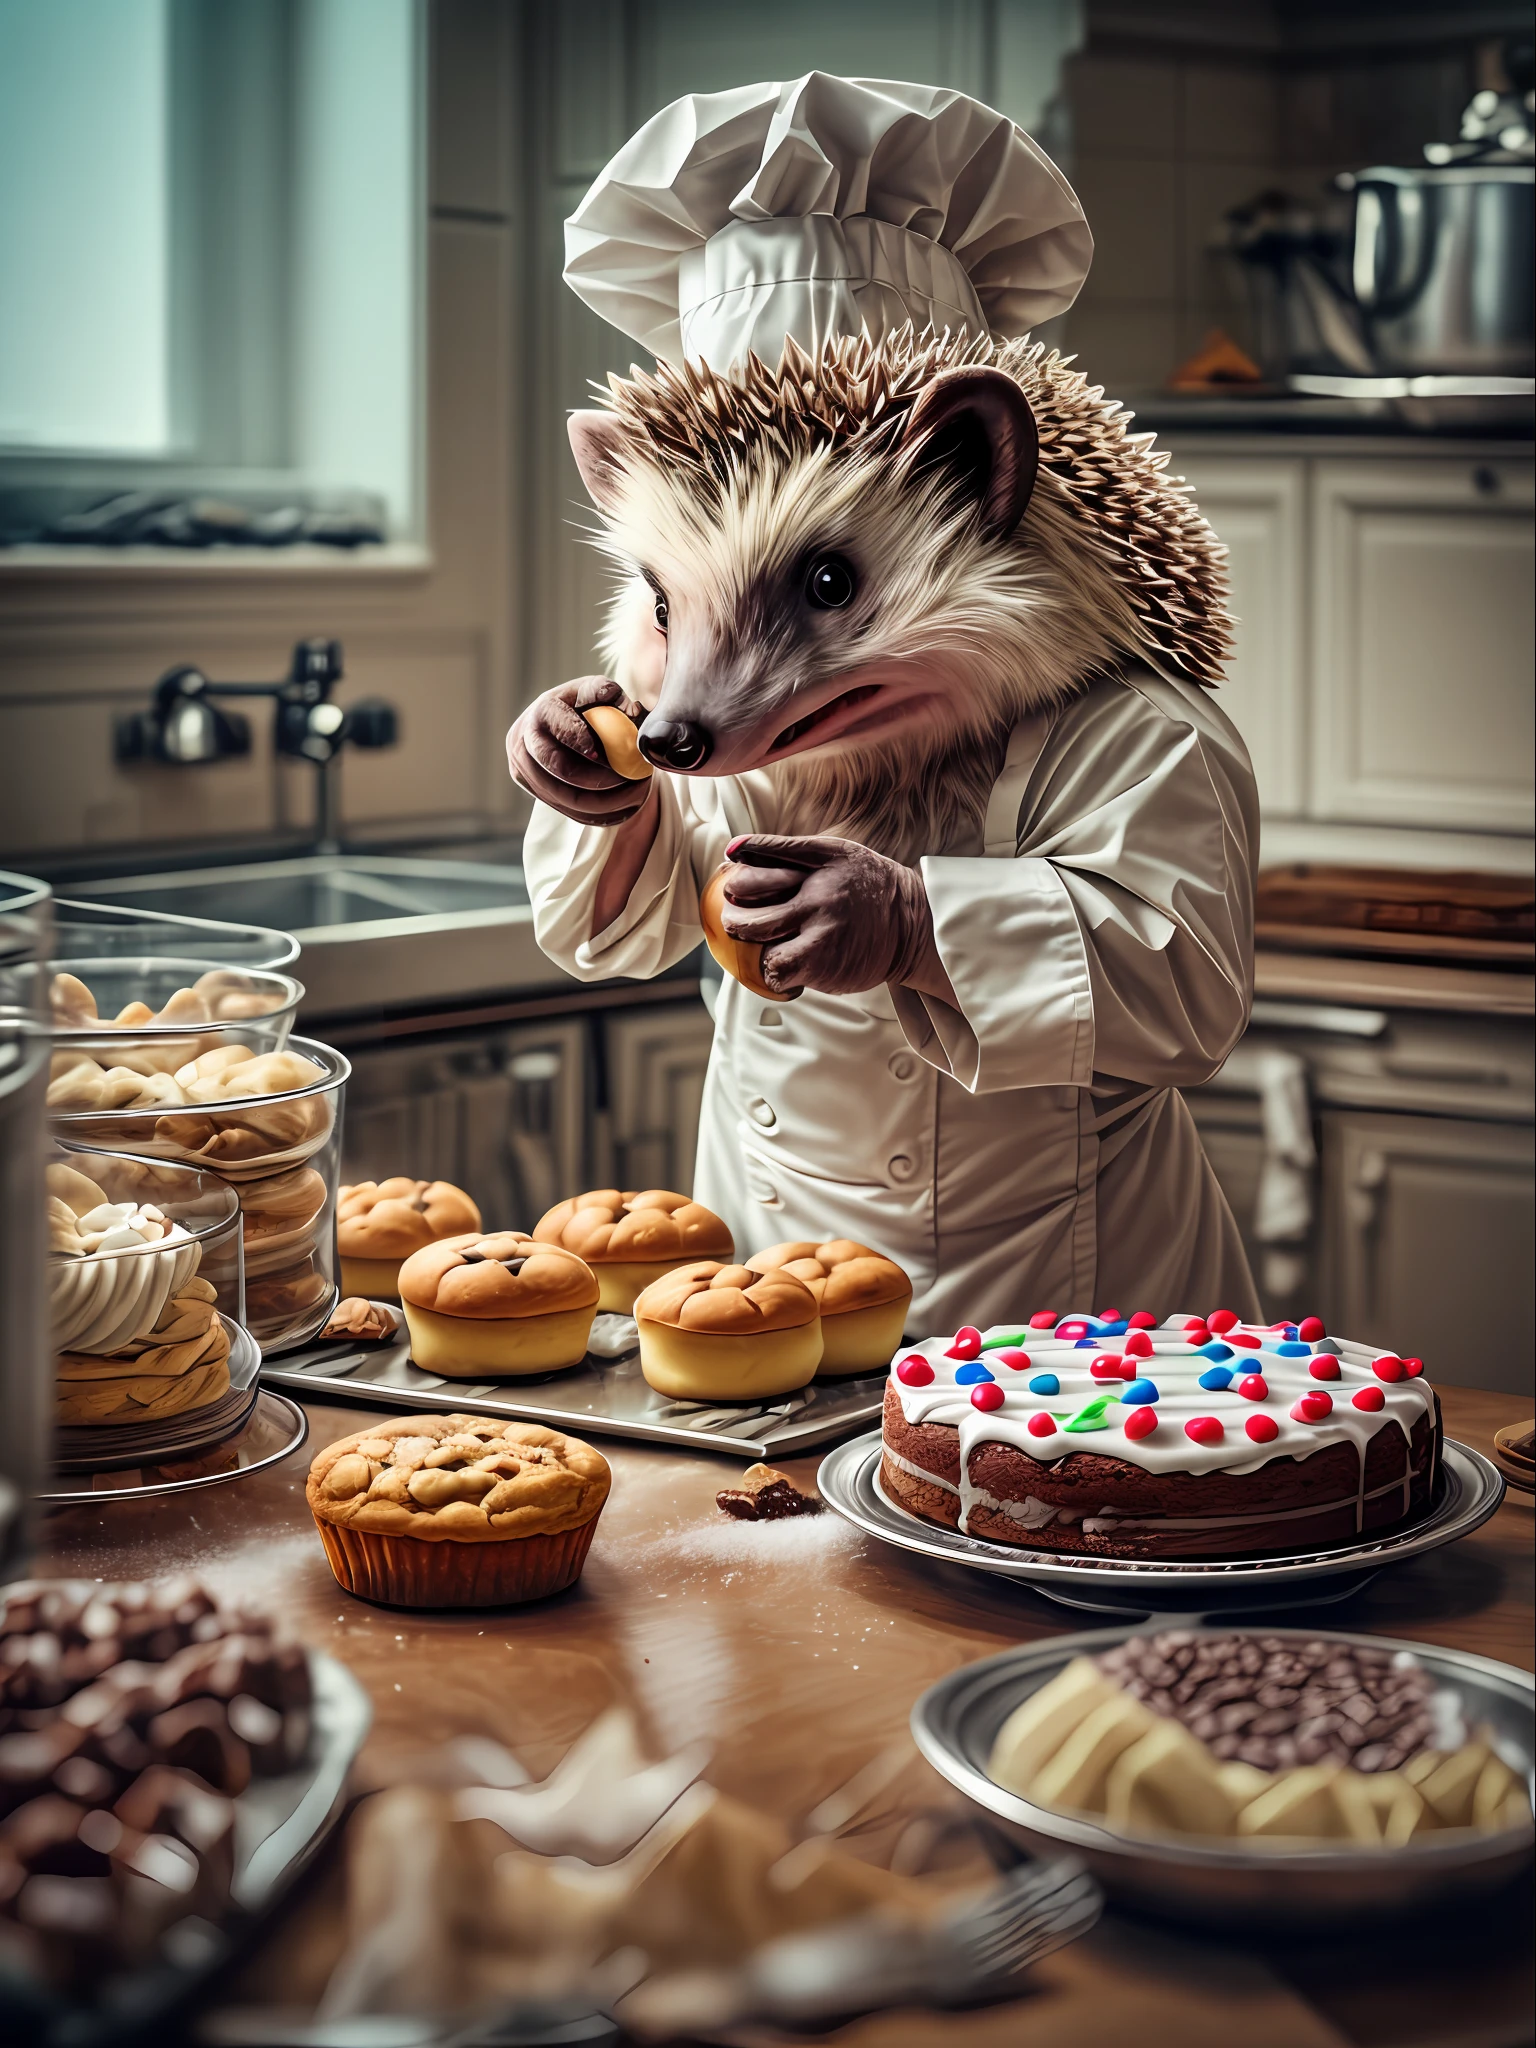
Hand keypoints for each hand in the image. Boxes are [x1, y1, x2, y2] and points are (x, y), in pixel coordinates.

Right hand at [506, 678, 652, 824]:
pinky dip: (601, 813)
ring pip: (567, 798)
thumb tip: (628, 708)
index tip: (607, 752)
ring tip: (637, 791)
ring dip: (607, 800)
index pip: (559, 729)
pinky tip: (626, 806)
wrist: (563, 725)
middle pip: (560, 769)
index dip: (582, 740)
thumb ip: (608, 693)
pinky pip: (569, 812)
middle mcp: (525, 743)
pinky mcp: (536, 792)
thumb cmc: (586, 706)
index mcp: (542, 712)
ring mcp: (525, 771)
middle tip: (631, 777)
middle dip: (600, 778)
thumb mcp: (596, 692)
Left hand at [719, 835, 952, 1000]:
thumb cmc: (866, 884)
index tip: (735, 891)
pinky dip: (776, 973)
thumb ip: (783, 848)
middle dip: (734, 923)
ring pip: (761, 950)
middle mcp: (815, 900)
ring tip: (766, 945)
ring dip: (755, 951)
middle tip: (737, 923)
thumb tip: (731, 849)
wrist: (912, 923)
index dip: (736, 885)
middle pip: (750, 918)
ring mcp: (820, 935)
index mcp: (813, 869)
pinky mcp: (824, 964)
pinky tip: (788, 964)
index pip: (754, 874)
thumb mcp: (832, 852)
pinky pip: (780, 974)